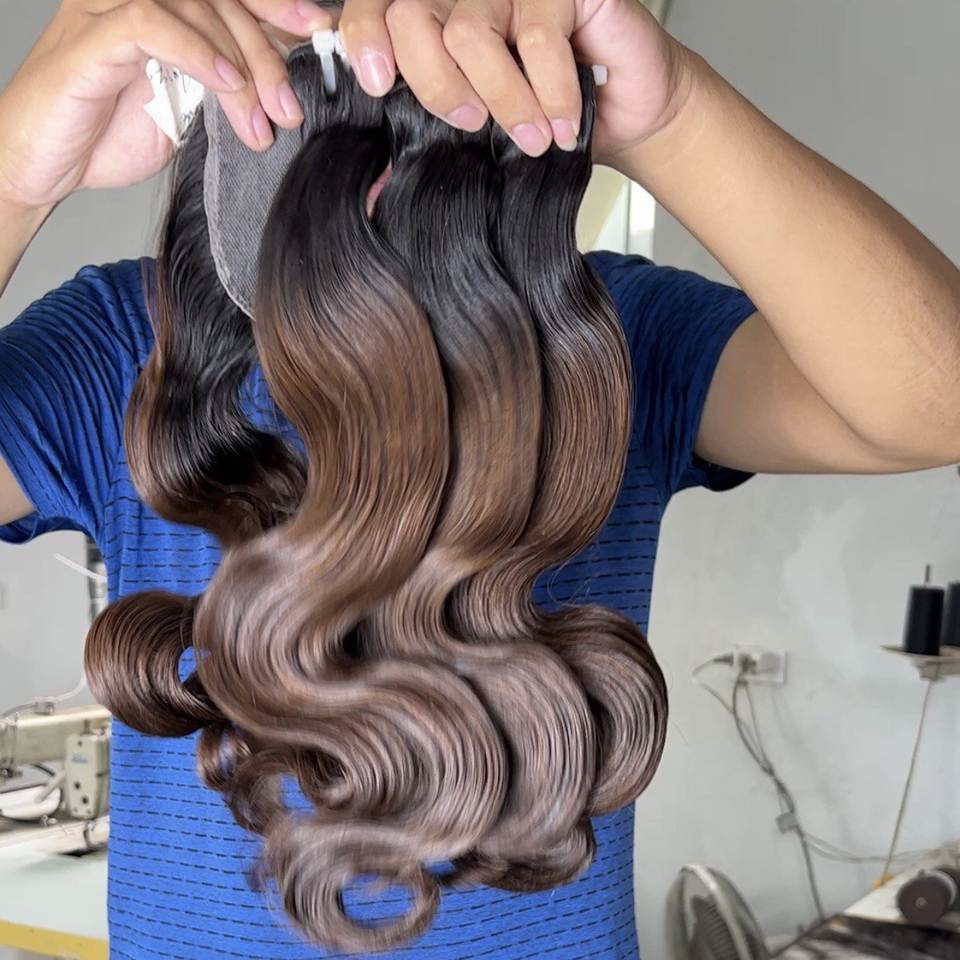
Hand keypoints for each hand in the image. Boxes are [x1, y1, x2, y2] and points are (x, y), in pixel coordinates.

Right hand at [0, 0, 331, 211]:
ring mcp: (107, 10)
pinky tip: (227, 85)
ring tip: (263, 120)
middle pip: (218, 0)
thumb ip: (223, 86)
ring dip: (240, 68)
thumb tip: (283, 85)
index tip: (318, 31)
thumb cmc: (106, 136)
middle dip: (266, 53)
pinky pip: (150, 25)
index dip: (276, 5)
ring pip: (193, 9)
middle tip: (290, 107)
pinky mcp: (88, 38)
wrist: (43, 167)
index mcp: (162, 12)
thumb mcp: (184, 110)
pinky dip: (197, 53)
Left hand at [334, 0, 689, 166]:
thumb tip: (372, 190)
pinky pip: (535, 37)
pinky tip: (564, 122)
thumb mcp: (477, 141)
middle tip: (471, 126)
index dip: (362, 39)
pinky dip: (548, 94)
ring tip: (531, 139)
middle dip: (435, 87)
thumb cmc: (547, 121)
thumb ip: (423, 149)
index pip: (376, 11)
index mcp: (434, 19)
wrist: (627, 112)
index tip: (377, 86)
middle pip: (409, 16)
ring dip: (501, 101)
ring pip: (468, 31)